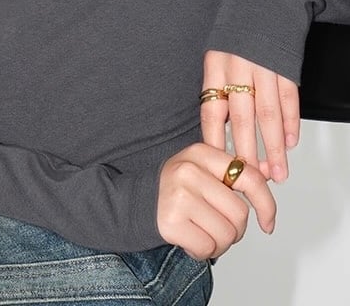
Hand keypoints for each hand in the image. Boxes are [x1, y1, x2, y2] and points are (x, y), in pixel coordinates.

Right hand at [157, 142, 275, 260]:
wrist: (135, 202)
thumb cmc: (175, 190)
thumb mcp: (201, 170)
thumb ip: (232, 174)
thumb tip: (269, 180)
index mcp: (201, 153)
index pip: (250, 178)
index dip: (266, 204)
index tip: (268, 222)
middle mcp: (189, 170)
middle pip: (239, 214)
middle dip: (234, 230)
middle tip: (217, 227)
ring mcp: (179, 195)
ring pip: (226, 234)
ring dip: (219, 243)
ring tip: (202, 233)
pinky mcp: (171, 221)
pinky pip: (207, 248)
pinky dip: (203, 252)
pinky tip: (190, 240)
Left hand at [200, 50, 299, 181]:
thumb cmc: (238, 34)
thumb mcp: (218, 56)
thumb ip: (219, 89)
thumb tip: (221, 130)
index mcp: (215, 66)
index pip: (212, 111)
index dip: (215, 141)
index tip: (219, 165)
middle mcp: (238, 67)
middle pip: (242, 118)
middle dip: (248, 153)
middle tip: (252, 179)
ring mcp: (264, 66)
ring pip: (268, 114)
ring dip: (274, 147)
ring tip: (277, 172)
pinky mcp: (285, 65)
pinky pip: (289, 99)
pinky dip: (291, 123)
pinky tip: (290, 143)